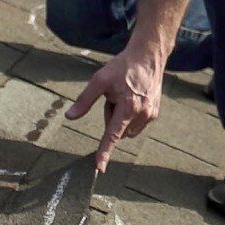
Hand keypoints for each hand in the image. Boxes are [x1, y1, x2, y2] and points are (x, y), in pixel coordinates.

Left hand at [65, 43, 165, 172]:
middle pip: (117, 130)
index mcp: (127, 108)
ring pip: (127, 128)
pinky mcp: (155, 113)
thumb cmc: (123, 67)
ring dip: (122, 118)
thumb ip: (84, 101)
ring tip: (125, 95)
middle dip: (111, 118)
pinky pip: (136, 124)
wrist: (148, 56)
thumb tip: (69, 117)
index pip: (112, 136)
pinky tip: (133, 96)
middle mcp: (141, 114)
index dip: (104, 152)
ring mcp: (150, 115)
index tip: (99, 168)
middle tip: (113, 96)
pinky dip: (131, 115)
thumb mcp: (100, 80)